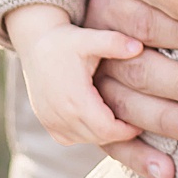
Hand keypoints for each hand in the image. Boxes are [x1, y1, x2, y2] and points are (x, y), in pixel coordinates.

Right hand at [5, 4, 143, 146]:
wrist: (36, 45)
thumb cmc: (66, 41)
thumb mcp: (90, 38)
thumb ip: (114, 42)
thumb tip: (139, 47)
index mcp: (74, 98)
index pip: (106, 129)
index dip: (126, 130)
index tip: (142, 123)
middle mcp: (60, 114)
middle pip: (97, 137)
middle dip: (119, 134)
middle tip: (137, 123)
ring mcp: (50, 120)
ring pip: (84, 140)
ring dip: (103, 134)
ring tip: (121, 120)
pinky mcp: (46, 122)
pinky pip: (69, 138)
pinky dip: (86, 134)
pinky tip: (99, 121)